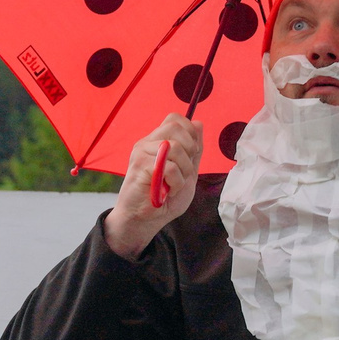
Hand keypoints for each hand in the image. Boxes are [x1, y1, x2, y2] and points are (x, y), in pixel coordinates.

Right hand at [102, 116, 203, 259]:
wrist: (144, 220)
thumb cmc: (164, 197)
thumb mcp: (187, 171)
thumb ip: (193, 149)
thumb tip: (198, 123)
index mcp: (157, 141)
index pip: (175, 119)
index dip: (190, 133)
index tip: (191, 154)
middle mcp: (147, 143)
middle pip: (176, 128)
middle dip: (190, 150)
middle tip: (184, 171)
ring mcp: (142, 153)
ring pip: (176, 147)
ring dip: (184, 171)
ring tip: (174, 184)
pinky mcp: (140, 166)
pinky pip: (170, 167)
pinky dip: (176, 182)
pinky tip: (168, 190)